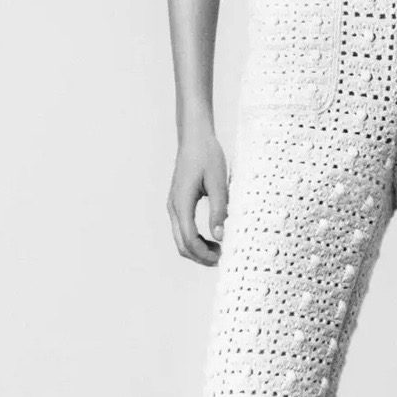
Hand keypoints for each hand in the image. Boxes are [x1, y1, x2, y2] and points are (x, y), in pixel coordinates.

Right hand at [168, 128, 228, 266]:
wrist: (194, 137)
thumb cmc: (207, 155)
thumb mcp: (218, 182)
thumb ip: (218, 209)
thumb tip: (220, 236)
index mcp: (182, 203)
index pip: (189, 239)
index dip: (205, 253)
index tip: (223, 257)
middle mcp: (173, 207)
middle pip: (181, 244)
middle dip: (200, 257)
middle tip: (222, 259)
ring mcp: (174, 206)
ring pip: (180, 239)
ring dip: (198, 249)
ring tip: (219, 250)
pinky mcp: (178, 203)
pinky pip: (183, 229)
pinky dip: (195, 239)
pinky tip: (212, 237)